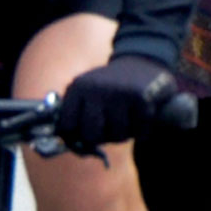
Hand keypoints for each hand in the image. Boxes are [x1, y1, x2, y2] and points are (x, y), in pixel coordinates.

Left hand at [57, 55, 177, 149]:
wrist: (142, 62)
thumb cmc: (108, 89)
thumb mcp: (86, 94)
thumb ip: (74, 118)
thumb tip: (76, 148)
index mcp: (78, 87)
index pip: (67, 127)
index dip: (77, 135)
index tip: (86, 131)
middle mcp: (96, 88)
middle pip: (92, 135)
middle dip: (102, 138)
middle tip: (108, 128)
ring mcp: (119, 92)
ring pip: (117, 136)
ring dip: (123, 134)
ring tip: (126, 120)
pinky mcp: (142, 97)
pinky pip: (139, 131)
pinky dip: (141, 130)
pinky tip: (140, 116)